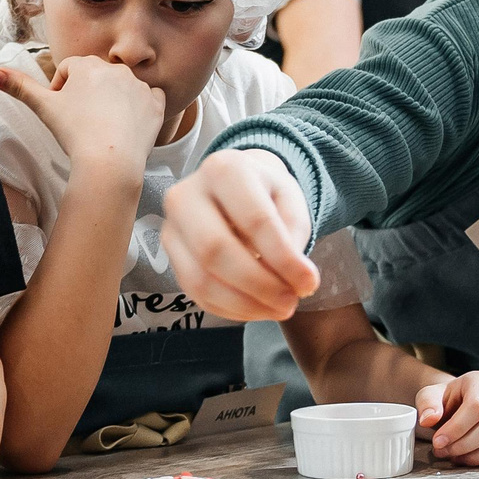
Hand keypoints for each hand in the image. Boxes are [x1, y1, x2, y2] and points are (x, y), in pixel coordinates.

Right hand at [0, 54, 165, 175]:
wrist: (109, 161)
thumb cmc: (75, 133)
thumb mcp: (43, 108)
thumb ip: (19, 87)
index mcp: (87, 65)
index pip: (69, 70)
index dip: (61, 89)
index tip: (62, 111)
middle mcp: (115, 69)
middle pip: (96, 77)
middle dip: (88, 93)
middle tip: (82, 121)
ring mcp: (139, 85)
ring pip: (122, 86)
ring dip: (114, 99)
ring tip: (104, 126)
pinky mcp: (156, 103)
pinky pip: (150, 98)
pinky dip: (141, 108)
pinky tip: (129, 124)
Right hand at [162, 149, 318, 321]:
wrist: (232, 186)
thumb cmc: (264, 192)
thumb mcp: (289, 199)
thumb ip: (294, 235)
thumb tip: (294, 280)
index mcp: (223, 170)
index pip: (254, 220)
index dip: (283, 258)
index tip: (309, 283)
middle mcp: (186, 195)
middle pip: (215, 250)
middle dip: (259, 285)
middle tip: (291, 302)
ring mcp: (171, 227)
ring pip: (200, 279)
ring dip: (244, 304)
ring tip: (278, 309)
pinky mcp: (170, 255)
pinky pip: (195, 293)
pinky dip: (230, 308)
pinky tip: (256, 308)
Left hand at [413, 372, 478, 465]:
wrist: (464, 405)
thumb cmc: (450, 401)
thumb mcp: (431, 396)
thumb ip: (427, 404)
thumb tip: (429, 419)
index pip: (477, 406)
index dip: (456, 428)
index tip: (438, 442)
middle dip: (465, 446)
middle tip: (445, 452)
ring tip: (458, 458)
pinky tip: (478, 459)